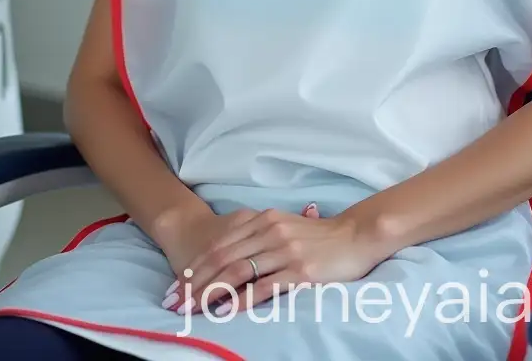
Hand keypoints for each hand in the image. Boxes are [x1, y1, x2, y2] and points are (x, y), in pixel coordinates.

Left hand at [169, 203, 384, 315]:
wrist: (356, 236)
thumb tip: (231, 256)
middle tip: (176, 302)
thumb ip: (260, 235)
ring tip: (193, 309)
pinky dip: (241, 300)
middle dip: (196, 282)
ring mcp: (285, 251)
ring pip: (238, 272)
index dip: (196, 265)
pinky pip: (264, 287)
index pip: (220, 244)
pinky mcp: (300, 271)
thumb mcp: (286, 226)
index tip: (177, 284)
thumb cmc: (320, 236)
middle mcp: (271, 232)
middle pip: (223, 258)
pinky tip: (226, 311)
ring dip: (212, 292)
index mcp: (264, 219)